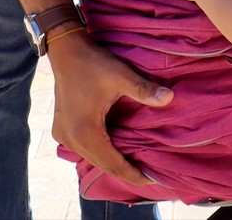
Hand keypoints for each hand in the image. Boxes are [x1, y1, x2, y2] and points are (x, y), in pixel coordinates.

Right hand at [49, 30, 171, 185]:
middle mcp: (71, 140)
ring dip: (111, 162)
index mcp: (85, 133)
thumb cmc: (92, 63)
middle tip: (148, 176)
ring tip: (134, 165)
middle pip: (102, 165)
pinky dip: (99, 152)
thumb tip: (170, 98)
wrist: (65, 50)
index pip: (114, 164)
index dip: (134, 174)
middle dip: (125, 172)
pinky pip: (83, 149)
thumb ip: (144, 90)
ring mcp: (63, 136)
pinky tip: (114, 149)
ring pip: (92, 158)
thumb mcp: (120, 76)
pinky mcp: (61, 129)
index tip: (153, 181)